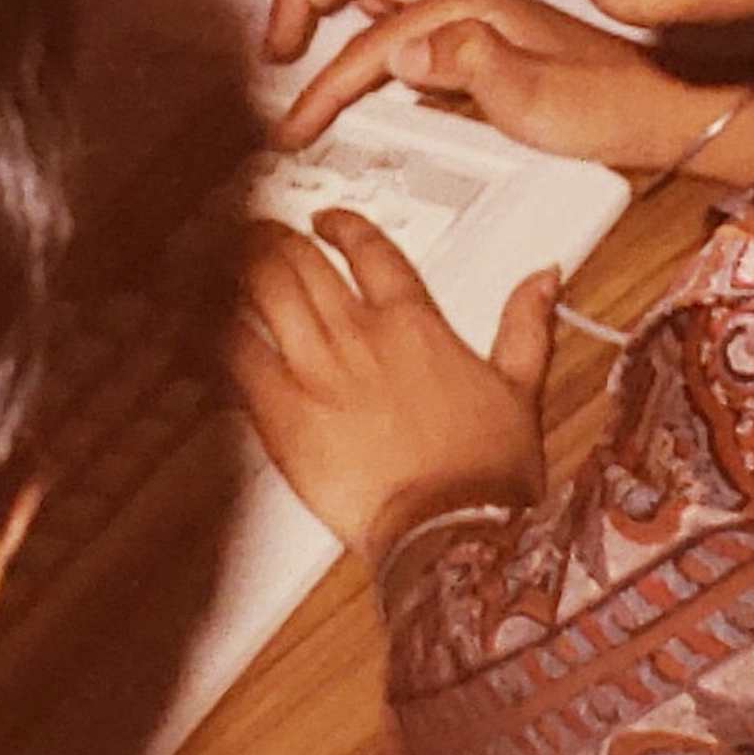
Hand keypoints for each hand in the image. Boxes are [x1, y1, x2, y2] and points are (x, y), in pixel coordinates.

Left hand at [231, 209, 554, 554]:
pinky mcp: (282, 415)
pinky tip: (209, 321)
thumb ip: (525, 324)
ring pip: (265, 291)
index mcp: (415, 324)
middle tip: (259, 231)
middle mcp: (360, 337)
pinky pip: (238, 354)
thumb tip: (544, 276)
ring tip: (228, 258)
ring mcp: (316, 372)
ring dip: (242, 266)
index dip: (341, 226)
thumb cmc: (486, 475)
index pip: (369, 248)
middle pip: (303, 261)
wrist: (452, 531)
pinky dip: (220, 331)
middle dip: (275, 237)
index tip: (325, 223)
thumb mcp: (520, 387)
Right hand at [262, 0, 733, 168]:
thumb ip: (470, 68)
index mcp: (471, 7)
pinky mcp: (487, 10)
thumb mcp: (540, 104)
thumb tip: (404, 52)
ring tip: (304, 19)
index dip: (325, 85)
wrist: (661, 110)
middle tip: (276, 46)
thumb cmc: (607, 111)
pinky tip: (367, 19)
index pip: (372, 41)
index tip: (296, 123)